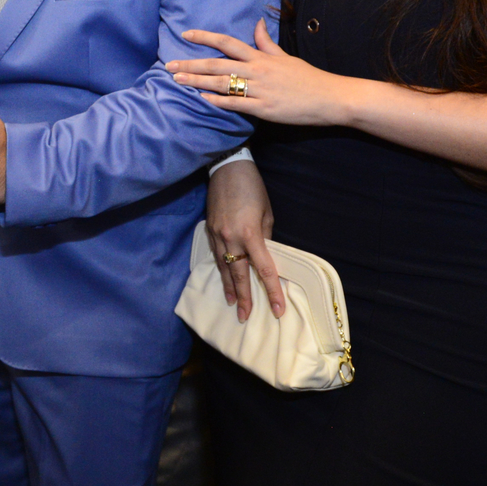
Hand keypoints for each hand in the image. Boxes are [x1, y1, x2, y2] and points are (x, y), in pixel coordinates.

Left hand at [166, 18, 361, 127]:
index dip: (205, 37)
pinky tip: (201, 98)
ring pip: (222, 83)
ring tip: (177, 80)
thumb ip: (266, 42)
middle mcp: (257, 71)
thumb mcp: (285, 56)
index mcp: (261, 57)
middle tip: (169, 65)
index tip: (185, 35)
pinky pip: (236, 104)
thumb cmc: (307, 77)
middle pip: (218, 64)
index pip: (228, 42)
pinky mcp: (264, 109)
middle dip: (191, 64)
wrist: (330, 97)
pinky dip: (218, 101)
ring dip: (197, 81)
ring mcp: (260, 90)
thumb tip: (256, 22)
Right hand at [207, 159, 282, 321]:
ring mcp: (217, 235)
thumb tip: (264, 254)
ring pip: (223, 268)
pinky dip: (220, 269)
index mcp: (250, 233)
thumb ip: (265, 237)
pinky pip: (216, 255)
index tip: (277, 309)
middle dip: (244, 298)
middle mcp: (231, 238)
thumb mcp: (267, 213)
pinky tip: (224, 279)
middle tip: (245, 317)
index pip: (263, 269)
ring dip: (229, 287)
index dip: (271, 291)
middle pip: (238, 275)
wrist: (227, 168)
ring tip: (232, 304)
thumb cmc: (252, 188)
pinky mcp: (209, 230)